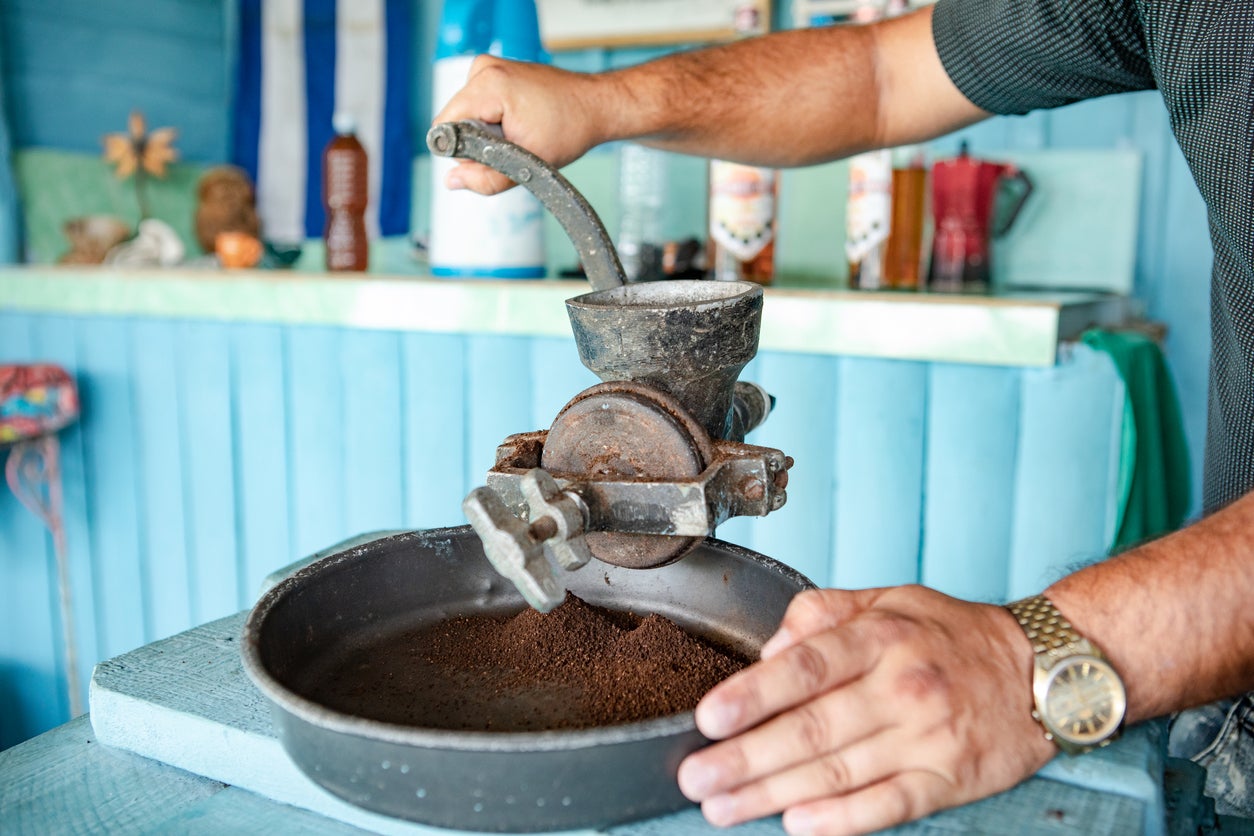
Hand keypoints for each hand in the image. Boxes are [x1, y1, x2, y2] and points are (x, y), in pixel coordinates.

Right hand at [432, 56, 613, 194]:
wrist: (595, 106)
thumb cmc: (570, 127)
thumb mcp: (528, 165)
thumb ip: (486, 179)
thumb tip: (451, 182)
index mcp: (488, 84)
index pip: (445, 126)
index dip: (463, 152)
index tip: (494, 155)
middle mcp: (483, 69)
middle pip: (455, 122)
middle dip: (478, 145)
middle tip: (514, 145)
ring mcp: (488, 68)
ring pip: (465, 118)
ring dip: (487, 135)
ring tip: (519, 132)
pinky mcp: (494, 73)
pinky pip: (477, 108)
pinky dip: (493, 123)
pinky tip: (518, 124)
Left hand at [677, 586, 1057, 834]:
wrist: (1041, 671)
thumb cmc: (950, 634)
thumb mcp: (887, 599)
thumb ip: (820, 614)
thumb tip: (768, 651)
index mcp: (880, 637)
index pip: (805, 667)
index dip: (752, 695)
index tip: (708, 718)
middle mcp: (902, 686)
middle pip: (811, 729)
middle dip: (745, 759)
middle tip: (696, 778)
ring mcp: (926, 737)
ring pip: (838, 772)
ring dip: (773, 795)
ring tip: (724, 808)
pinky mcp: (948, 779)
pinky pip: (887, 804)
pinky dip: (842, 819)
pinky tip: (798, 825)